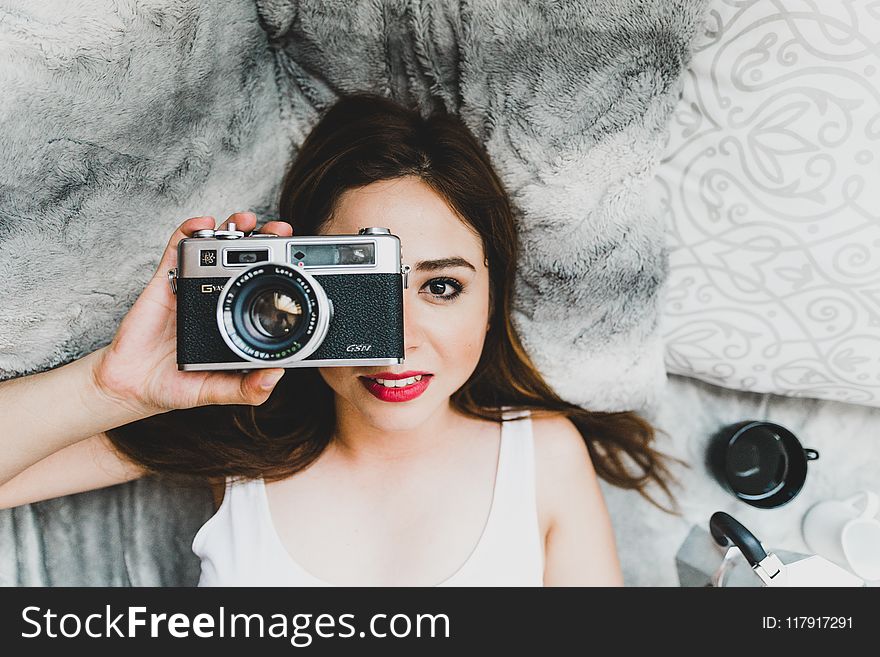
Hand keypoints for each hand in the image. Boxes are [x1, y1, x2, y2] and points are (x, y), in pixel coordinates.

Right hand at [91, 212, 293, 416]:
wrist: (131, 387)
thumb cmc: (175, 386)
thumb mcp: (217, 391)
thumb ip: (246, 390)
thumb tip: (276, 375)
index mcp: (233, 320)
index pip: (262, 289)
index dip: (280, 271)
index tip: (297, 260)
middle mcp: (216, 300)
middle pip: (244, 261)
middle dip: (263, 239)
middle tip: (280, 229)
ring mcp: (192, 288)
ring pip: (215, 248)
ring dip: (231, 228)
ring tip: (246, 221)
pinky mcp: (165, 283)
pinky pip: (177, 250)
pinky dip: (189, 231)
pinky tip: (202, 223)